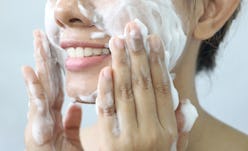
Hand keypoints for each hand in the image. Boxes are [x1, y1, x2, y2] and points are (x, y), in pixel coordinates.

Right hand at [22, 30, 82, 150]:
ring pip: (40, 87)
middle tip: (41, 35)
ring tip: (37, 42)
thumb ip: (71, 123)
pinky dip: (33, 89)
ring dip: (38, 64)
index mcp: (54, 115)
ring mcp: (39, 121)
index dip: (53, 67)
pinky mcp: (37, 130)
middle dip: (43, 57)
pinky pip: (37, 106)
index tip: (53, 49)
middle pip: (46, 81)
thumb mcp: (70, 138)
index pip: (54, 85)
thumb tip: (75, 108)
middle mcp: (45, 114)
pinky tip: (29, 71)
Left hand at [95, 21, 195, 150]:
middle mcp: (152, 131)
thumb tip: (185, 102)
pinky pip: (108, 113)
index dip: (158, 62)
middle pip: (144, 85)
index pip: (163, 88)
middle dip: (139, 54)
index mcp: (168, 129)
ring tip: (118, 41)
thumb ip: (180, 127)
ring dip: (122, 64)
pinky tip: (107, 70)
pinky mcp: (110, 144)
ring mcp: (131, 138)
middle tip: (134, 29)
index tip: (153, 40)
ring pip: (126, 93)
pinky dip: (106, 90)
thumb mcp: (171, 148)